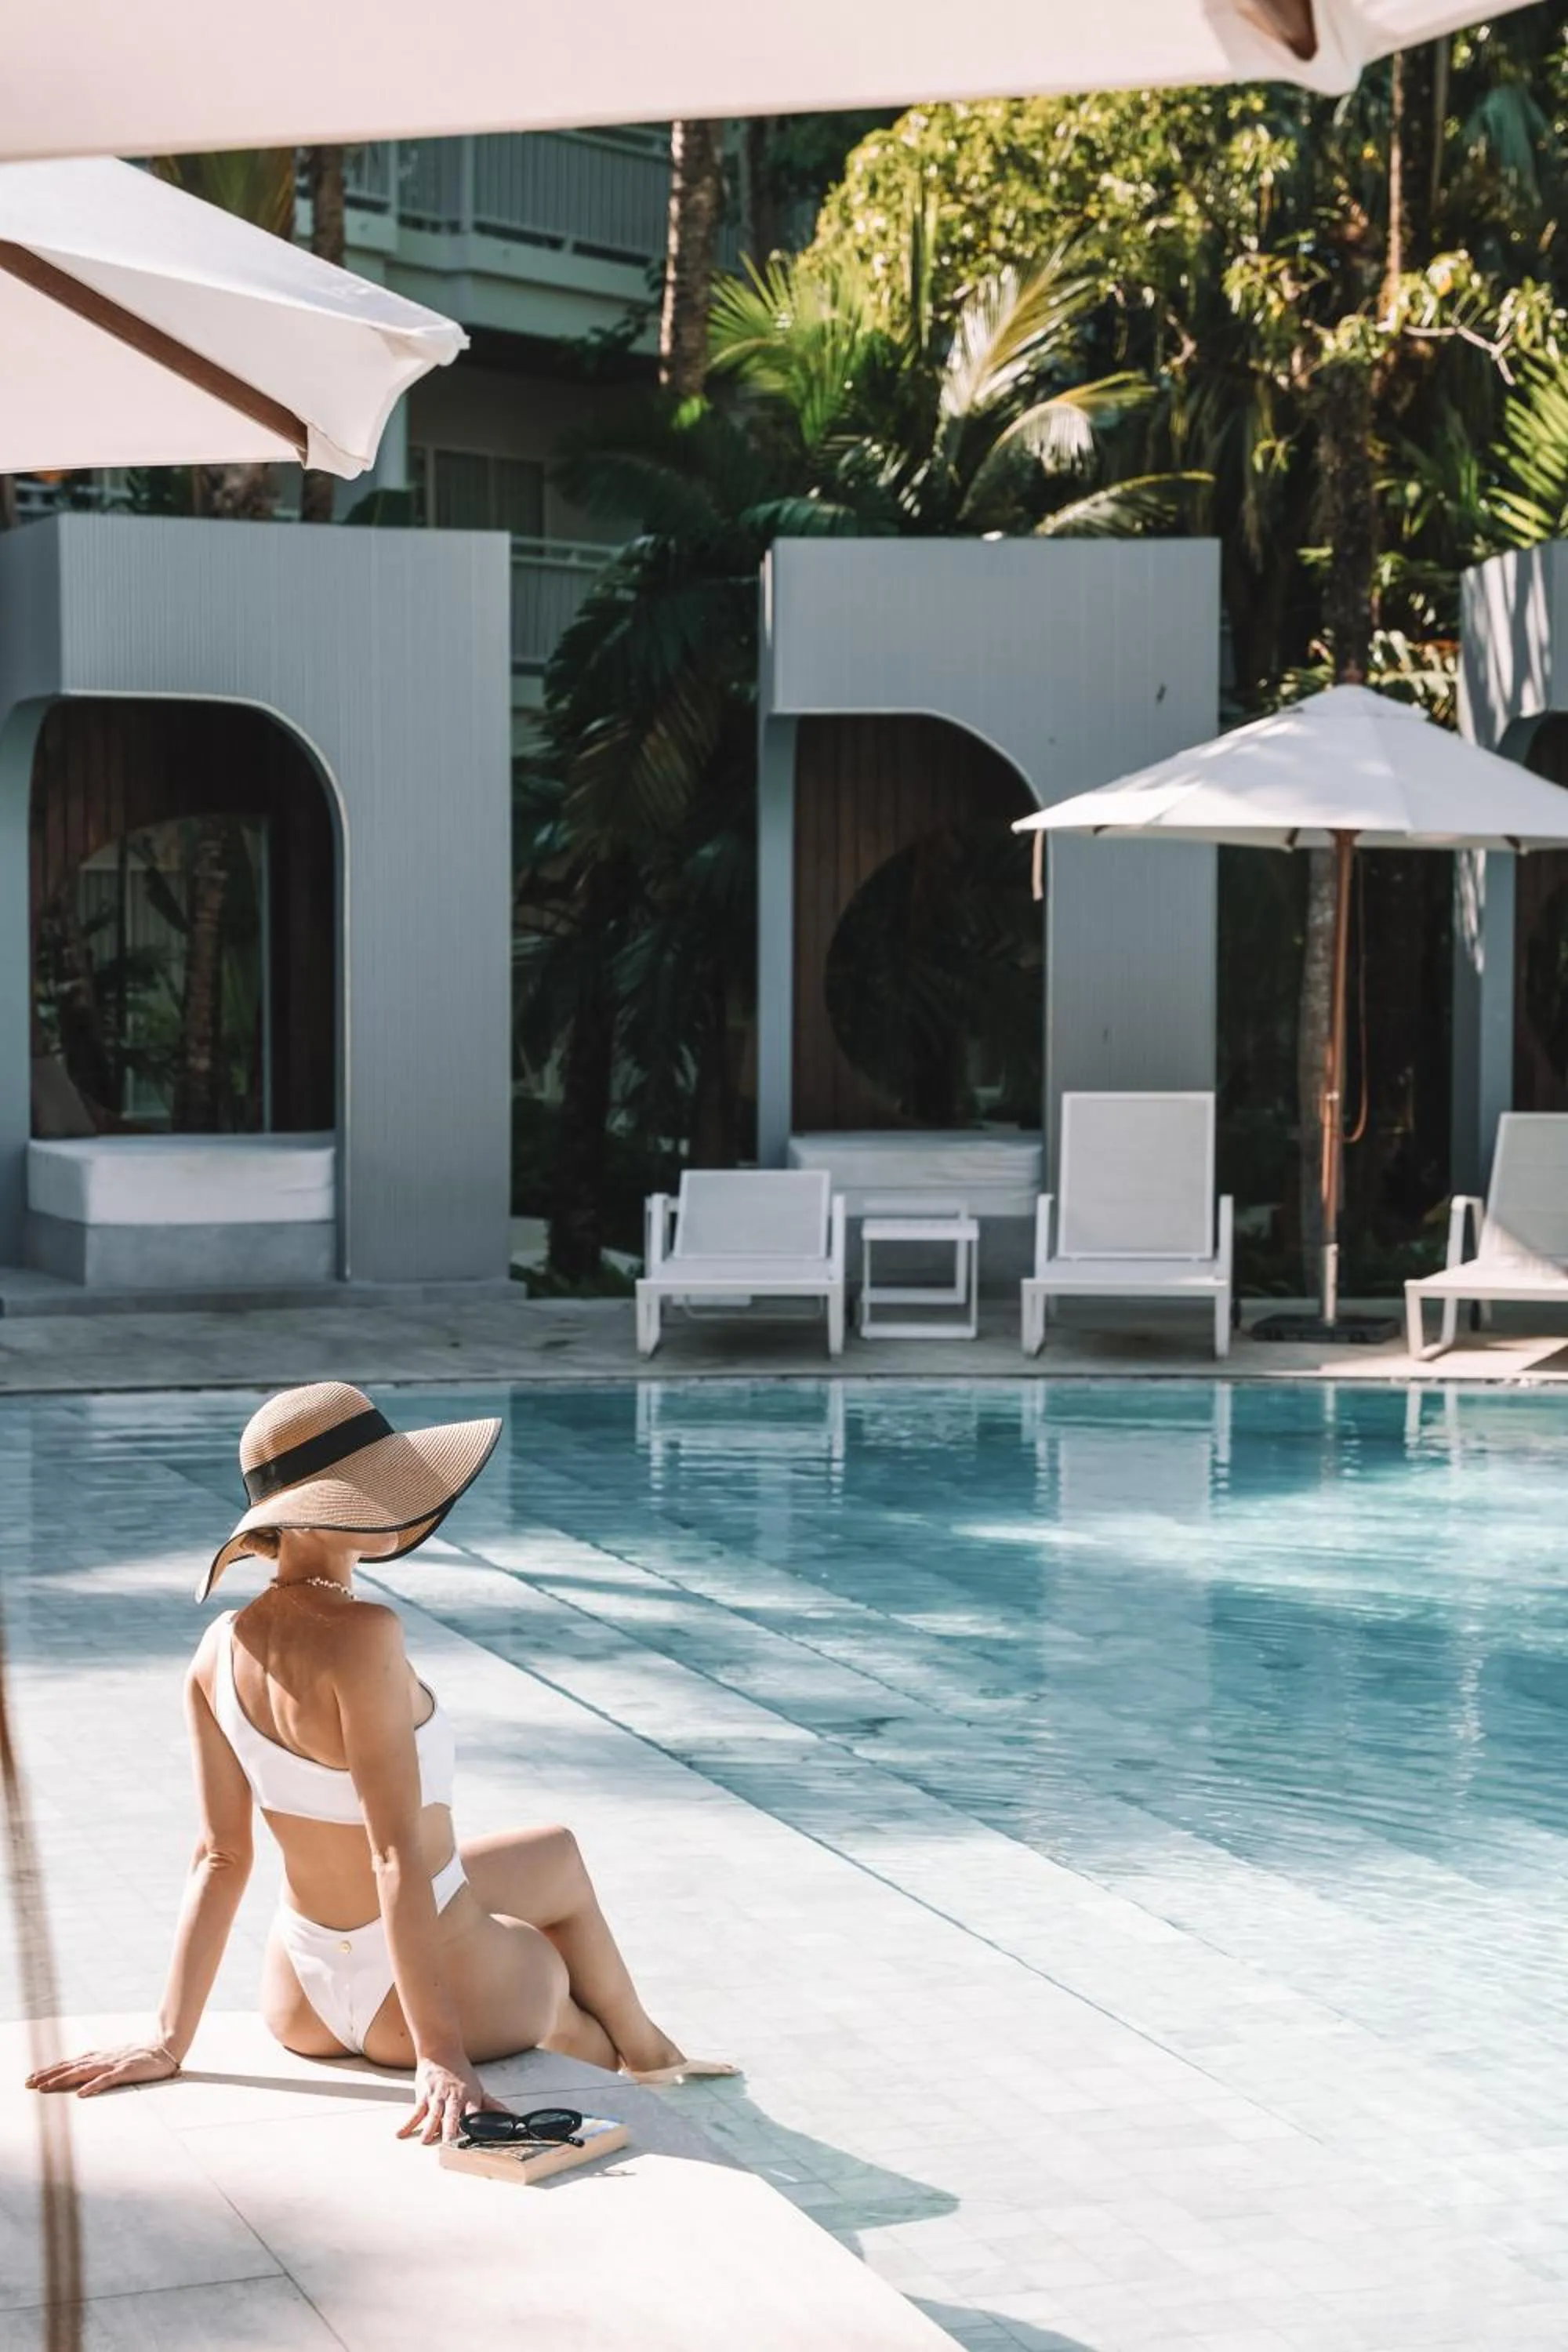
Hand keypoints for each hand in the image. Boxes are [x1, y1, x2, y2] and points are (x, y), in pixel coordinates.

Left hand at [26, 2040, 180, 2098]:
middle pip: (70, 2067)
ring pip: (83, 2072)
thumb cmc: (140, 2057)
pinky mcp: (127, 2070)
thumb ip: (97, 2066)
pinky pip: (107, 2079)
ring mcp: (114, 2064)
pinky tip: (81, 2093)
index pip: (69, 2064)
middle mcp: (102, 2059)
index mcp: (99, 2057)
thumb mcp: (114, 2061)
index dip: (50, 2070)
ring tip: (45, 2087)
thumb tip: (77, 2075)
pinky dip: (93, 2086)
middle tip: (28, 2083)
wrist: (166, 2048)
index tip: (31, 2078)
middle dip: (48, 2075)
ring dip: (62, 2080)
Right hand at [398, 2055, 509, 2145]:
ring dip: (430, 2128)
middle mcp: (453, 2098)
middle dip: (451, 2129)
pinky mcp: (423, 2095)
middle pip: (452, 2115)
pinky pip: (415, 2112)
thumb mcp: (479, 2089)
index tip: (475, 2138)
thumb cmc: (462, 2075)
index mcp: (469, 2098)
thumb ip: (492, 2106)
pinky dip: (408, 2124)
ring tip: (426, 2142)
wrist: (441, 2050)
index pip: (474, 2113)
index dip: (474, 2124)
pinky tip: (401, 2134)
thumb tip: (512, 2118)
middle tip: (449, 2145)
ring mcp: (437, 2097)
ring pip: (433, 2114)